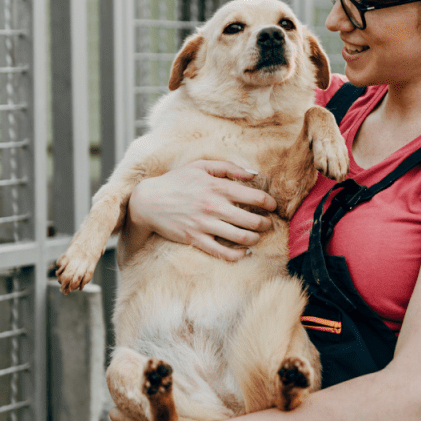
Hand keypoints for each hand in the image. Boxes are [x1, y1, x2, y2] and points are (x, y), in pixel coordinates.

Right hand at [127, 160, 276, 260]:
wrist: (148, 201)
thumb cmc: (176, 181)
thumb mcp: (201, 166)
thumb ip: (229, 167)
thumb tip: (253, 174)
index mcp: (218, 186)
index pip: (255, 197)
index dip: (270, 203)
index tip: (272, 206)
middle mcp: (214, 206)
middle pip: (253, 220)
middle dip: (266, 223)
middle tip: (268, 224)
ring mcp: (205, 225)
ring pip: (241, 237)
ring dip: (255, 238)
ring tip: (257, 236)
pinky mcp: (196, 240)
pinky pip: (223, 252)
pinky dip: (238, 254)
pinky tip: (244, 251)